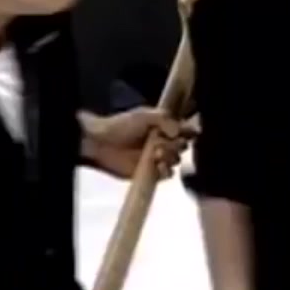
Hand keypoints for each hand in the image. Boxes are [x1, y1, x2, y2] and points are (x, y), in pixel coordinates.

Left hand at [78, 108, 197, 179]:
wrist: (101, 143)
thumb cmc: (121, 126)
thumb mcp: (143, 114)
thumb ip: (164, 119)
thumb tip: (178, 132)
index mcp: (164, 127)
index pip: (185, 129)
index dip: (188, 131)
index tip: (186, 132)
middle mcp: (164, 142)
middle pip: (183, 145)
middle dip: (177, 144)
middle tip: (162, 143)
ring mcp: (158, 158)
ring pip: (176, 160)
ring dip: (170, 157)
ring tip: (156, 154)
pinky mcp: (151, 173)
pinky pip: (167, 174)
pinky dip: (166, 171)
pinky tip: (158, 166)